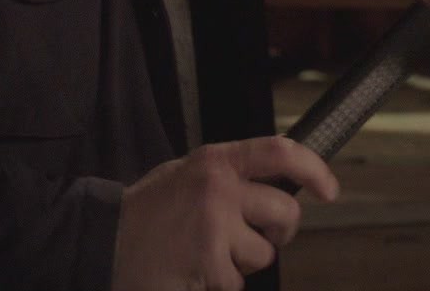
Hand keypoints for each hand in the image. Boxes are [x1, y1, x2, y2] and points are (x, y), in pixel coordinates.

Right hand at [112, 136, 338, 290]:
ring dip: (243, 263)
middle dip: (279, 231)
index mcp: (215, 161)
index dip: (315, 168)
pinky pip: (236, 283)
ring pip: (264, 254)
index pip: (281, 151)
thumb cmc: (146, 211)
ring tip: (208, 254)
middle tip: (257, 236)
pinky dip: (220, 284)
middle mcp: (219, 189)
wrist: (99, 240)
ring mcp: (214, 227)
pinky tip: (194, 271)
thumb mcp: (186, 174)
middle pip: (285, 212)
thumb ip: (230, 175)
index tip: (330, 189)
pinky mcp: (207, 264)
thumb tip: (277, 183)